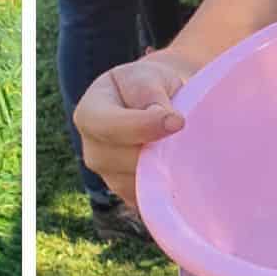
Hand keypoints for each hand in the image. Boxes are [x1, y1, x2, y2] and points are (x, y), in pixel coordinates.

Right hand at [74, 51, 195, 203]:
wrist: (153, 107)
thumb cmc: (147, 85)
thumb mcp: (147, 76)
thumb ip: (151, 94)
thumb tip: (169, 121)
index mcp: (89, 114)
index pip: (109, 126)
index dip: (143, 126)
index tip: (178, 121)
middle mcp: (93, 152)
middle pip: (126, 160)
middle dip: (159, 149)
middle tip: (187, 135)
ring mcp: (110, 179)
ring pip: (142, 183)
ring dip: (167, 167)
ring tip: (183, 144)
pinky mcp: (131, 197)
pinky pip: (153, 198)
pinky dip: (169, 184)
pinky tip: (179, 163)